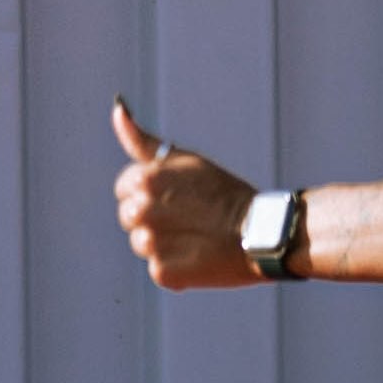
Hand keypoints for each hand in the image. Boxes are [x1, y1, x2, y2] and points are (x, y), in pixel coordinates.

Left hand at [111, 99, 262, 292]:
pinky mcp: (164, 272)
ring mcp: (151, 244)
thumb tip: (117, 110)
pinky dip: (178, 268)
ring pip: (142, 245)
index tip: (179, 196)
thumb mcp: (185, 160)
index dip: (152, 193)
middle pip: (129, 218)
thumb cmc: (224, 192)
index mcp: (143, 180)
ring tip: (196, 238)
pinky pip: (159, 270)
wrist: (264, 232)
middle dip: (153, 218)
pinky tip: (200, 257)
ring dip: (164, 244)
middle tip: (190, 217)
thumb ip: (143, 142)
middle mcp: (141, 211)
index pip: (124, 189)